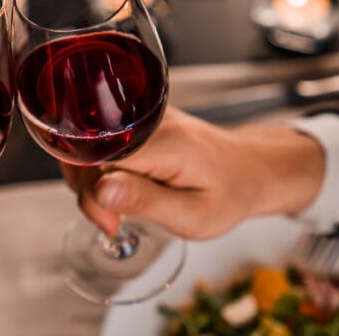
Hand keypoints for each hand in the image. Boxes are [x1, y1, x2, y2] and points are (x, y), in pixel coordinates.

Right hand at [61, 107, 324, 239]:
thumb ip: (145, 201)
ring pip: (89, 144)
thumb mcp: (192, 214)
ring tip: (116, 209)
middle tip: (113, 222)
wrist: (250, 169)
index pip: (99, 157)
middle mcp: (150, 120)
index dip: (92, 193)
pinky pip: (102, 142)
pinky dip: (100, 169)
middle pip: (87, 148)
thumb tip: (99, 190)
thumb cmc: (228, 194)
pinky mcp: (139, 120)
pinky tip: (117, 190)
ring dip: (90, 181)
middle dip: (87, 190)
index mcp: (164, 142)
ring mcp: (143, 116)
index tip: (111, 223)